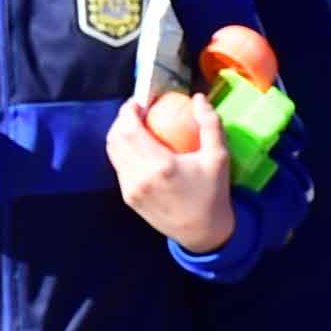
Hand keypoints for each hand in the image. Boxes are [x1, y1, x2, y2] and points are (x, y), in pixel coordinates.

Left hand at [112, 86, 238, 253]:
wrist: (203, 233)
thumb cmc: (213, 193)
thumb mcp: (218, 157)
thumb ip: (210, 123)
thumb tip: (197, 97)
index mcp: (159, 166)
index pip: (129, 128)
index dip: (129, 109)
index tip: (141, 100)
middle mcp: (139, 177)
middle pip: (115, 137)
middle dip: (122, 118)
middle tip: (139, 110)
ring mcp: (130, 189)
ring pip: (112, 152)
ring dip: (120, 134)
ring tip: (138, 125)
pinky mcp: (129, 198)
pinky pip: (119, 166)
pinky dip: (124, 151)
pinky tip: (140, 147)